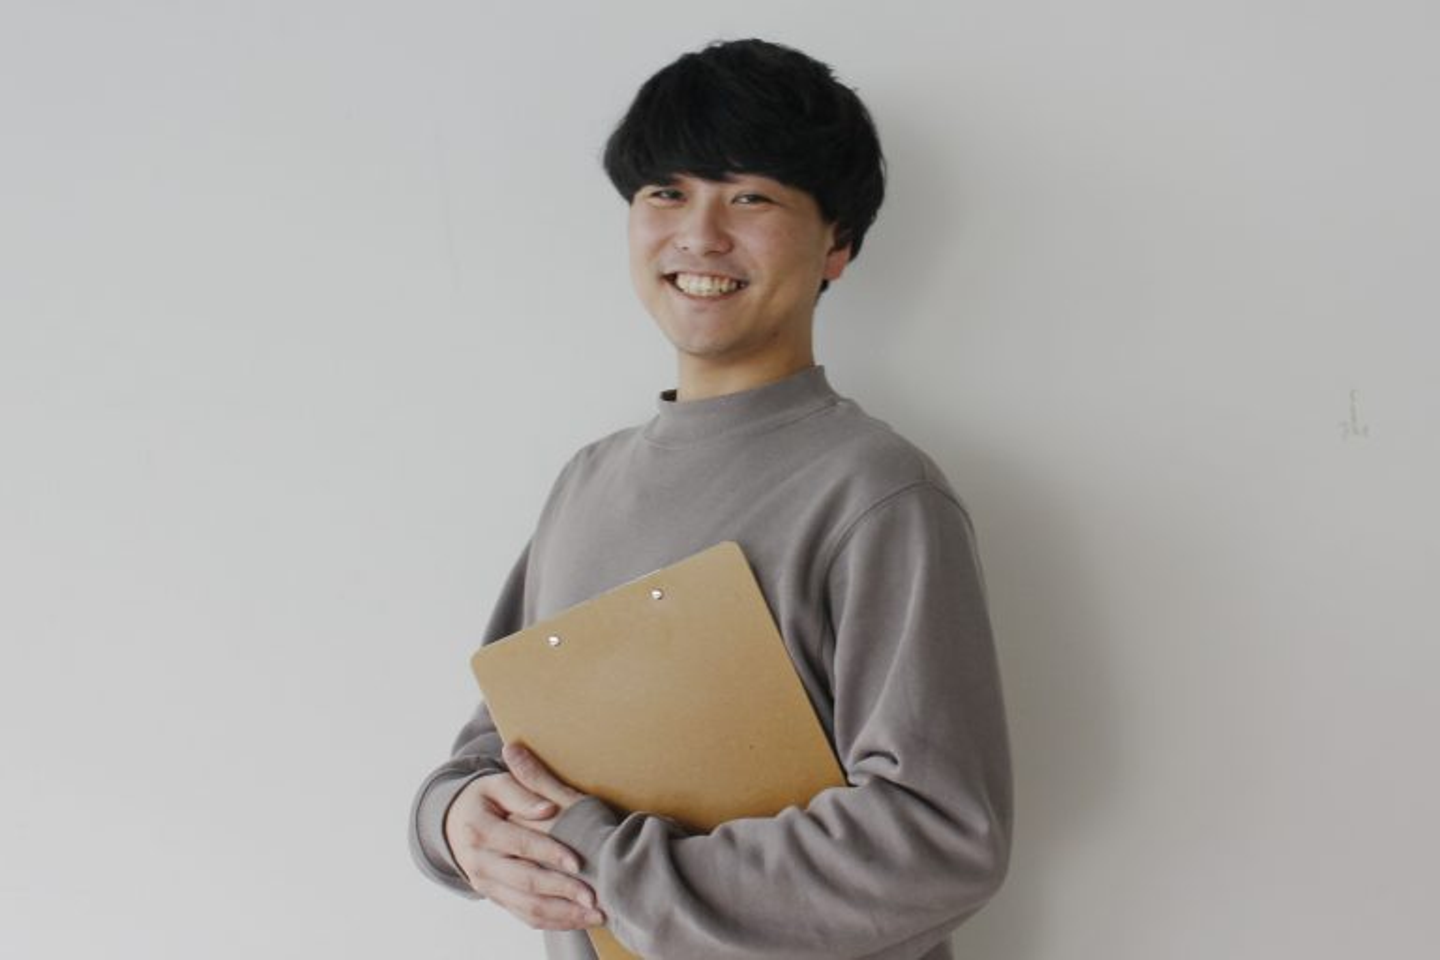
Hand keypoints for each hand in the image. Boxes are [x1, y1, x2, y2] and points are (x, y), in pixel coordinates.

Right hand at [445, 760, 604, 930]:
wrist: (456, 822)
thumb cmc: (486, 798)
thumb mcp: (499, 784)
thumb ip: (524, 792)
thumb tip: (548, 809)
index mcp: (479, 830)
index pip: (519, 844)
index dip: (549, 853)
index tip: (577, 862)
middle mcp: (479, 862)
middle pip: (525, 881)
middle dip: (562, 891)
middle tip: (593, 895)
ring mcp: (486, 885)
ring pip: (526, 907)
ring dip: (563, 914)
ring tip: (594, 914)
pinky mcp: (496, 898)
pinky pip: (525, 916)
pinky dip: (554, 922)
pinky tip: (579, 919)